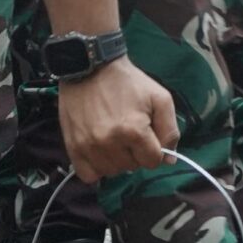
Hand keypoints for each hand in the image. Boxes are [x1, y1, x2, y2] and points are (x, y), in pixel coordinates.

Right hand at [57, 57, 176, 182]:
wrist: (90, 68)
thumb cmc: (129, 83)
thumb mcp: (160, 98)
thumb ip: (170, 130)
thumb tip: (169, 161)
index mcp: (134, 131)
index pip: (152, 162)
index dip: (154, 150)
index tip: (147, 136)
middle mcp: (109, 143)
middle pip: (132, 167)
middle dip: (135, 154)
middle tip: (129, 133)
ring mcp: (88, 147)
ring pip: (111, 172)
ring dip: (117, 161)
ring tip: (114, 140)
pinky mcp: (72, 148)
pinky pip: (88, 175)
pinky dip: (96, 168)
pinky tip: (100, 153)